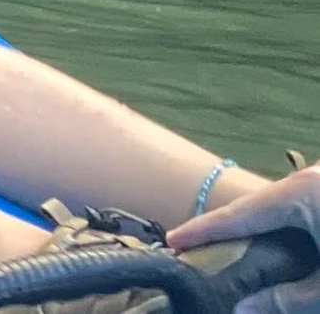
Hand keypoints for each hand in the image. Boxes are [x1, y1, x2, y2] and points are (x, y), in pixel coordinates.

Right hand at [169, 166, 319, 313]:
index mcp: (301, 193)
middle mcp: (309, 177)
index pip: (239, 214)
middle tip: (195, 246)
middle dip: (226, 227)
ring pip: (278, 203)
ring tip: (230, 244)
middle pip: (255, 205)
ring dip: (256, 225)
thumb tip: (241, 309)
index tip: (173, 240)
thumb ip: (288, 298)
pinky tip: (275, 239)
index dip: (203, 229)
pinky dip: (281, 222)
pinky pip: (297, 203)